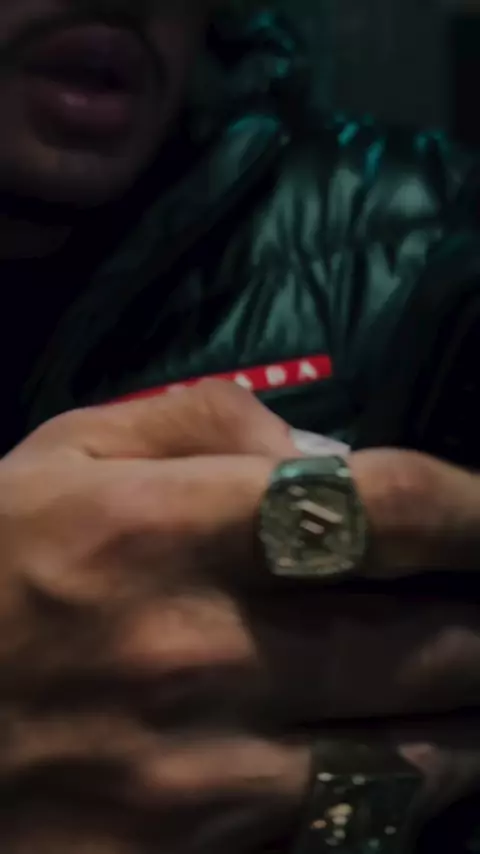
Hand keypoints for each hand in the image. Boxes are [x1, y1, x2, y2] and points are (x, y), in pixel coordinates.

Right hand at [1, 382, 479, 851]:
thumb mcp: (69, 448)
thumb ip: (205, 421)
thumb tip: (326, 451)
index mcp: (171, 529)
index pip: (381, 507)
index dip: (474, 507)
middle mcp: (201, 653)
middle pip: (418, 644)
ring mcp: (197, 775)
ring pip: (402, 762)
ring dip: (463, 723)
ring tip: (472, 693)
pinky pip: (335, 834)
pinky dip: (391, 799)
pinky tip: (400, 768)